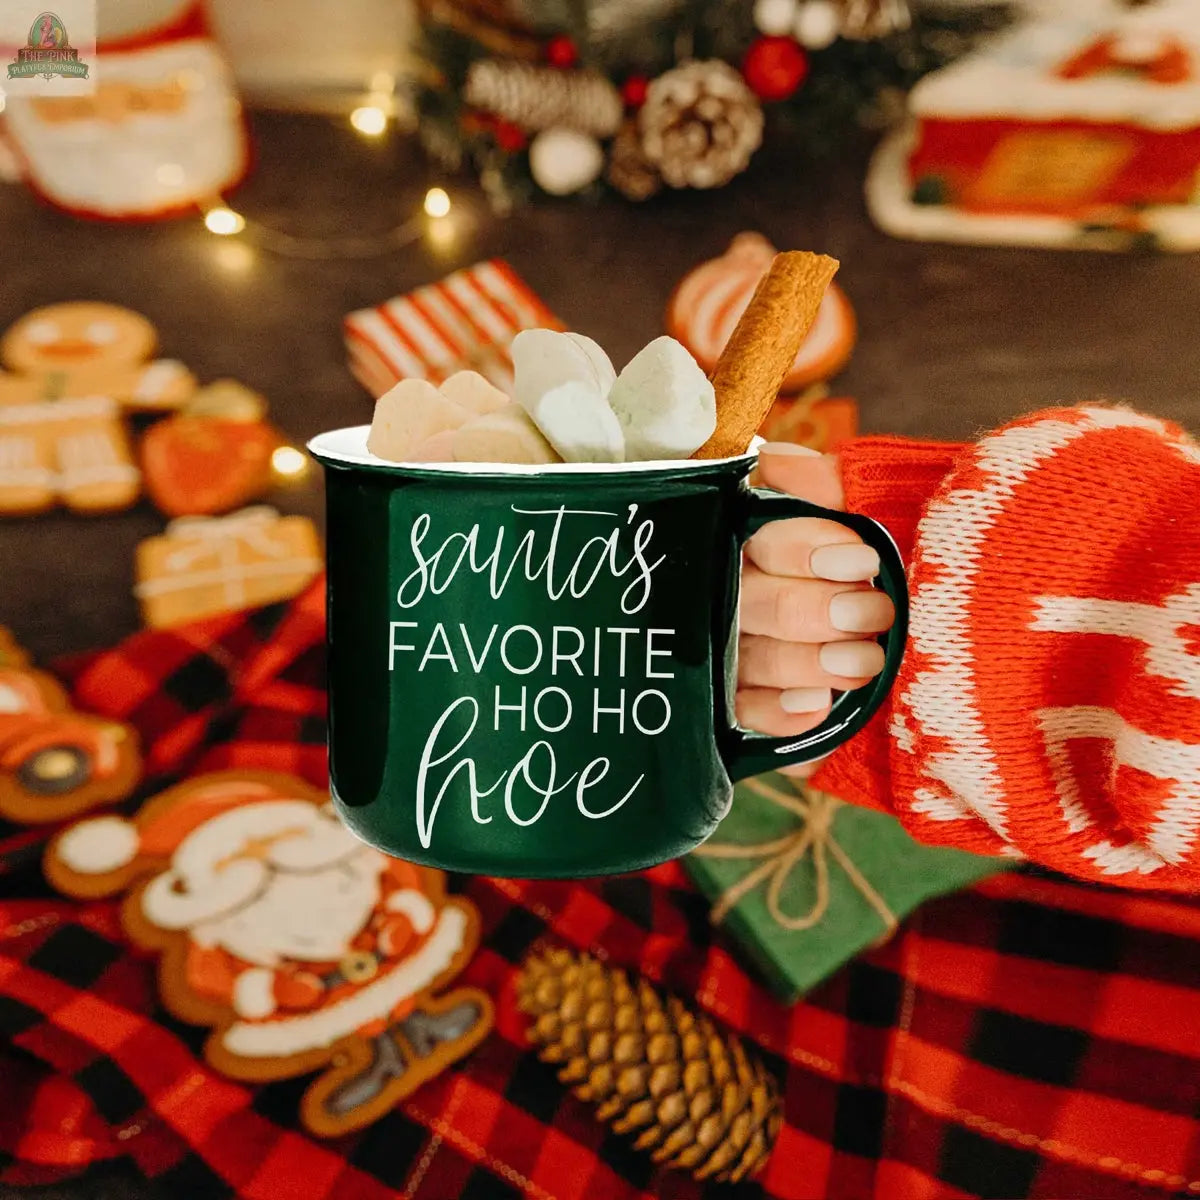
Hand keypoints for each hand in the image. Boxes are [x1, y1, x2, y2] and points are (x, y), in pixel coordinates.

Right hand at [737, 443, 894, 774]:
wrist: (974, 638)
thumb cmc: (915, 560)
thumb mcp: (889, 506)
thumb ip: (832, 483)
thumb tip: (777, 460)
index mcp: (772, 538)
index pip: (760, 537)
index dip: (802, 548)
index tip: (865, 561)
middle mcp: (748, 593)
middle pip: (752, 601)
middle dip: (814, 610)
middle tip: (878, 616)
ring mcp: (745, 652)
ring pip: (748, 658)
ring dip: (806, 661)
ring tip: (867, 664)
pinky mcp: (753, 706)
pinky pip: (745, 713)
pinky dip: (779, 712)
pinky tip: (819, 706)